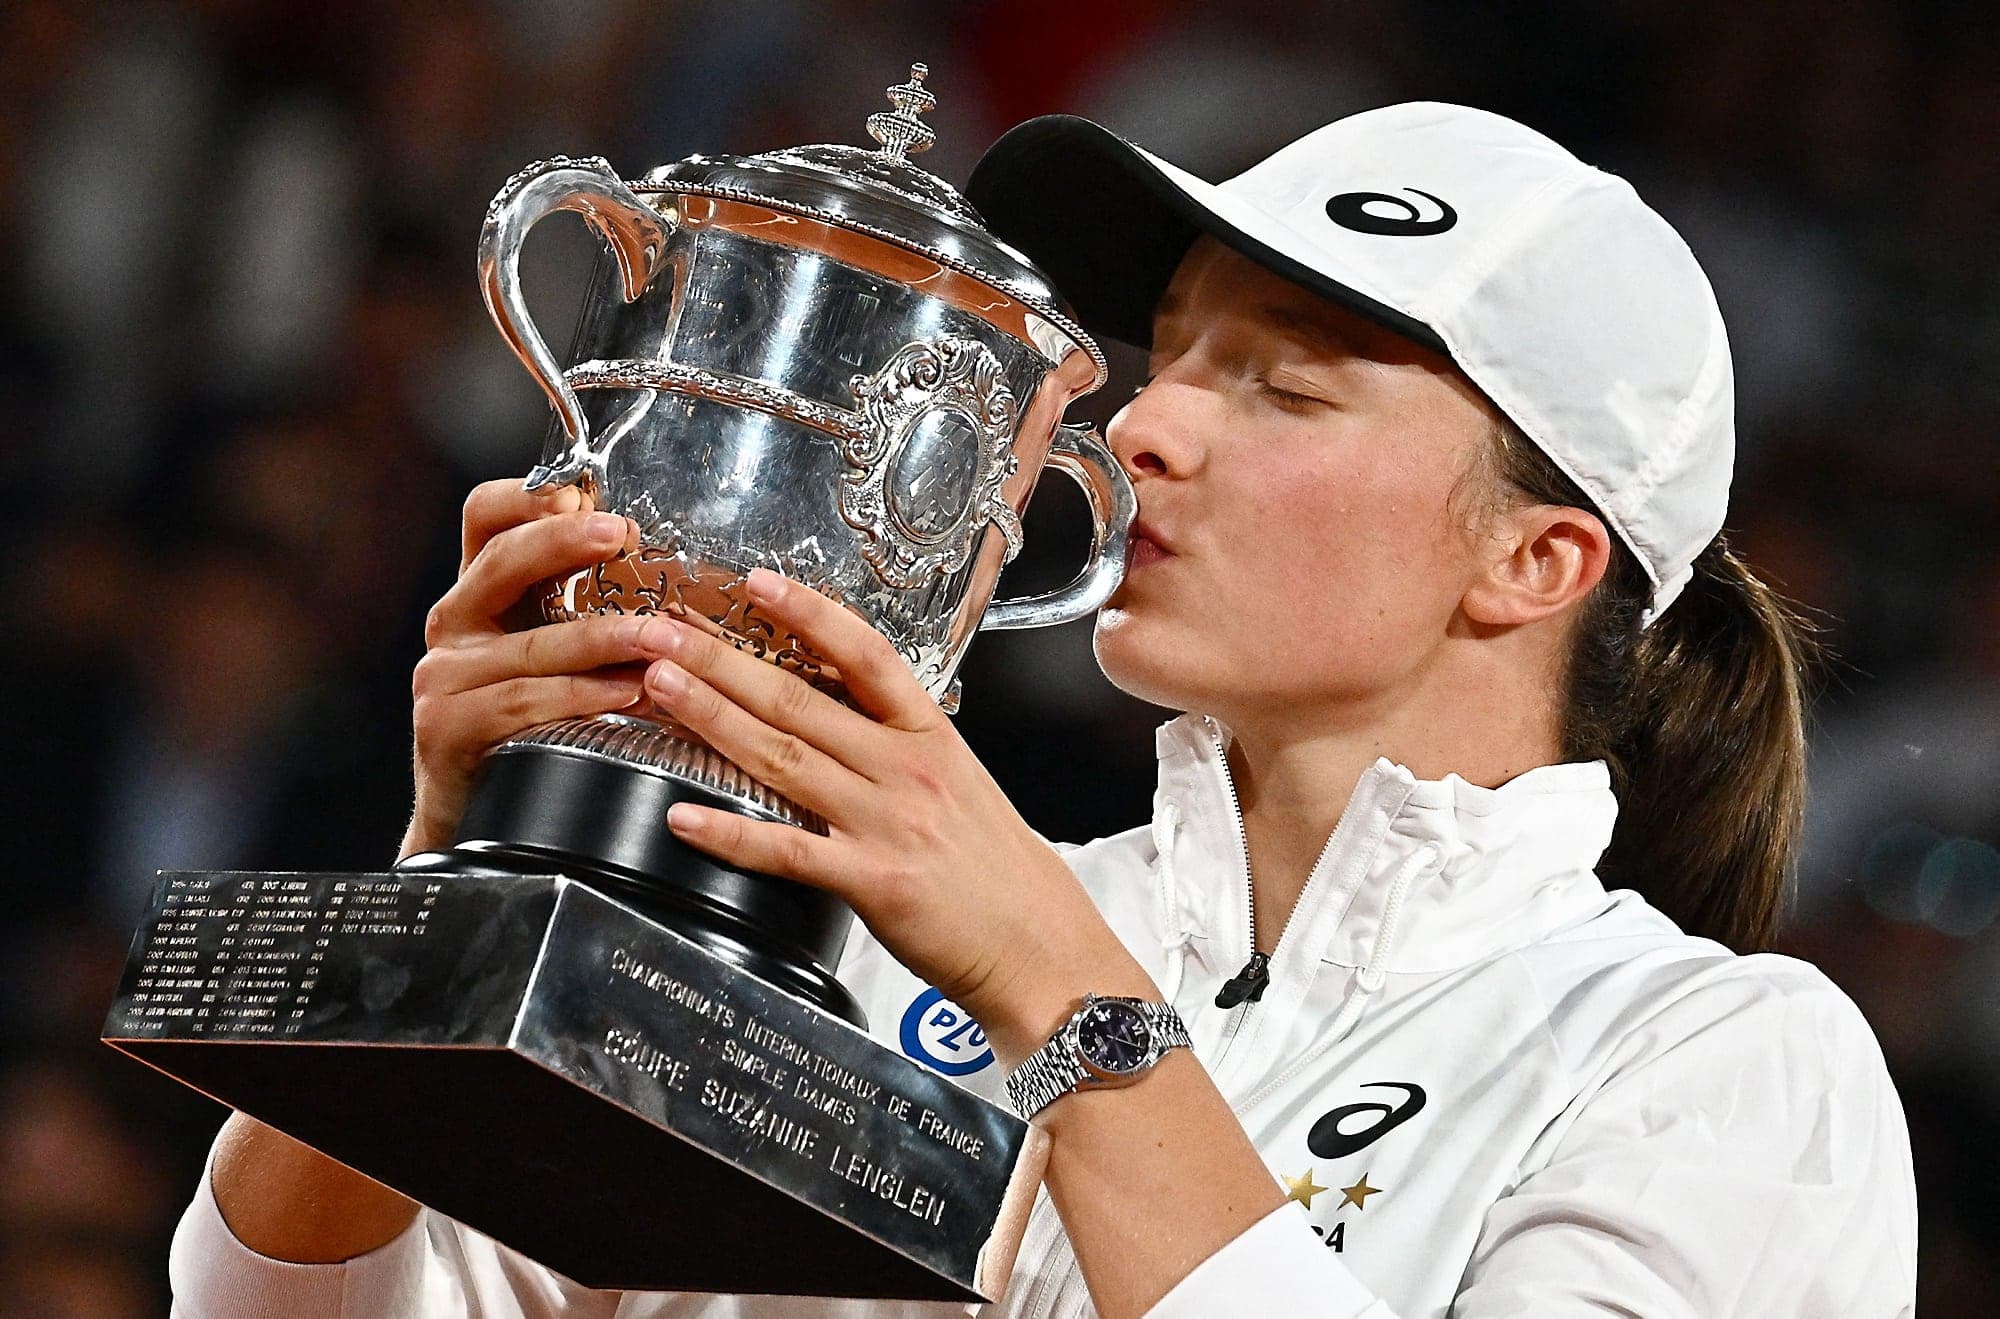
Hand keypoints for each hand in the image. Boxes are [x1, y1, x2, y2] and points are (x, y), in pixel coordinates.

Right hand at [404, 480, 680, 855]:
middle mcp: (454, 625)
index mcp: (482, 595)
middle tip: (620, 535)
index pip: (485, 518)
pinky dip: (581, 697)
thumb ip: (587, 610)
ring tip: (658, 635)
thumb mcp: (557, 656)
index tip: (580, 496)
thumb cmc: (535, 731)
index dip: (526, 497)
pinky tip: (628, 693)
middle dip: (563, 544)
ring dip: (601, 637)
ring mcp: (444, 677)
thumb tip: (668, 570)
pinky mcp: (447, 727)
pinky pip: (524, 703)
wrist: (480, 823)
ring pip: (531, 645)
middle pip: (500, 562)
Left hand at [643, 568, 1145, 1059]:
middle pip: (800, 699)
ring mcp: (887, 823)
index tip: (756, 583)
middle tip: (662, 631)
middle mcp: (905, 770)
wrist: (1040, 945)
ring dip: (712, 718)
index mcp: (930, 737)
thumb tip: (842, 710)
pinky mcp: (872, 881)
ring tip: (659, 688)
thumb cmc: (997, 872)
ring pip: (783, 758)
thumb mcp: (960, 784)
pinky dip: (730, 832)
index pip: (865, 655)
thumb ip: (899, 747)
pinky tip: (683, 816)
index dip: (808, 614)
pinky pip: (787, 849)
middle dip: (721, 659)